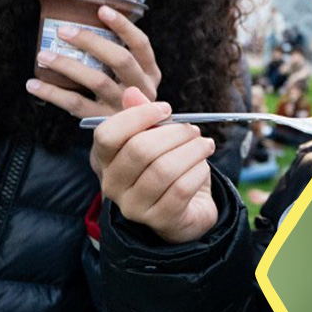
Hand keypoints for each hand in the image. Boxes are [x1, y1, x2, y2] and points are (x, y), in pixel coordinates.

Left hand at [26, 5, 161, 117]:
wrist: (129, 143)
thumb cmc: (126, 101)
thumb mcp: (134, 80)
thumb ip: (120, 59)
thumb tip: (88, 23)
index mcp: (151, 74)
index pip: (141, 45)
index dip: (123, 26)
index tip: (102, 9)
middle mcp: (142, 90)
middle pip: (120, 60)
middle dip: (91, 41)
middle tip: (64, 30)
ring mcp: (125, 108)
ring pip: (97, 81)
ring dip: (67, 65)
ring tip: (44, 55)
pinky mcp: (105, 123)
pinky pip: (76, 104)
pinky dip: (52, 93)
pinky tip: (33, 84)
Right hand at [91, 87, 217, 242]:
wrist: (185, 212)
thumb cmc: (169, 168)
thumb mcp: (156, 140)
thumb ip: (144, 117)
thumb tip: (131, 92)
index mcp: (106, 160)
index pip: (107, 134)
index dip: (138, 116)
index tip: (166, 109)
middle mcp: (112, 185)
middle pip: (140, 149)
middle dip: (175, 134)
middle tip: (194, 130)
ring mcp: (133, 206)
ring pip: (164, 169)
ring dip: (192, 151)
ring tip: (205, 145)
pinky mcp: (158, 220)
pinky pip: (181, 189)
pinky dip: (198, 172)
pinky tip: (203, 166)